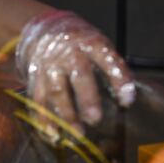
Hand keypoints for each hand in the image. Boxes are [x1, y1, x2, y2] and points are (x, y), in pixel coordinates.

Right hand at [15, 10, 135, 130]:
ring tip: (78, 132)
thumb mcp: (97, 45)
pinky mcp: (35, 76)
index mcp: (91, 42)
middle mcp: (70, 52)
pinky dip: (44, 117)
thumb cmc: (77, 42)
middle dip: (87, 98)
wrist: (41, 29)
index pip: (108, 60)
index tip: (127, 101)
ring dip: (67, 113)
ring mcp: (50, 64)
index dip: (119, 80)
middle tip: (95, 118)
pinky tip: (52, 133)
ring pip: (57, 90)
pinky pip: (38, 98)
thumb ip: (110, 68)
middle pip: (79, 74)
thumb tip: (126, 98)